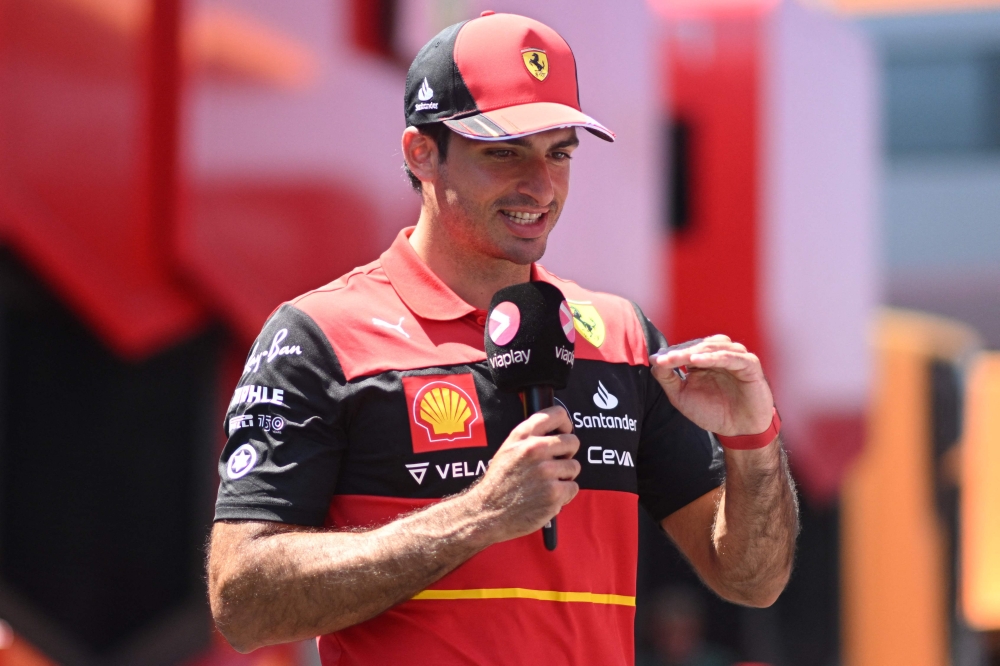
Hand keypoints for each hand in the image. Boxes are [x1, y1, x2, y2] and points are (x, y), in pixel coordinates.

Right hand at [469, 406, 579, 542]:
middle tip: (554, 465)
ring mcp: (545, 472)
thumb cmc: (499, 482)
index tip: (563, 434)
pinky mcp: (554, 493)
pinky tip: (546, 496)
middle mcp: (534, 450)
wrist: (488, 512)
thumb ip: (530, 436)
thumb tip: (557, 431)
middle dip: (567, 454)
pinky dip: (564, 495)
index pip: (558, 414)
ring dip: (564, 477)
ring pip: (574, 466)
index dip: (565, 425)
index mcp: (523, 436)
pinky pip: (573, 487)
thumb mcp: (508, 449)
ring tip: (546, 483)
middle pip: (572, 442)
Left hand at [650, 335, 772, 436]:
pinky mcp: (750, 364)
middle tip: (662, 359)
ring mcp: (735, 356)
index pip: (685, 349)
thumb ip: (667, 378)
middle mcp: (720, 354)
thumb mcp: (683, 396)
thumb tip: (654, 360)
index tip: (655, 360)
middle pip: (696, 346)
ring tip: (675, 358)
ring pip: (712, 347)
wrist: (740, 431)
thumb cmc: (713, 412)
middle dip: (678, 352)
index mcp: (704, 358)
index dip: (670, 354)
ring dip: (692, 352)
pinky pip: (730, 357)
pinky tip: (696, 361)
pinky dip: (713, 357)